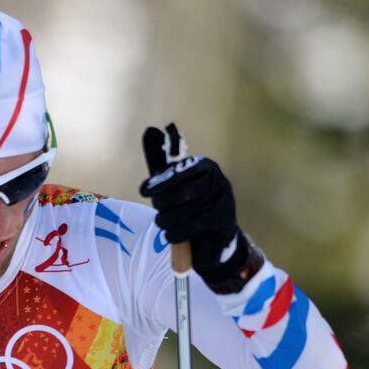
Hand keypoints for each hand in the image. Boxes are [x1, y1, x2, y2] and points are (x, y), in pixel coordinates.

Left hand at [139, 123, 261, 293]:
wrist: (214, 237)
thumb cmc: (190, 207)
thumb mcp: (178, 187)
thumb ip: (165, 169)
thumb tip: (150, 131)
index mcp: (206, 167)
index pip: (182, 171)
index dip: (161, 181)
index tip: (144, 191)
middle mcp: (219, 182)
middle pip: (182, 193)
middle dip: (163, 204)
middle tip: (156, 210)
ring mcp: (224, 203)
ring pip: (185, 212)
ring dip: (166, 220)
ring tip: (161, 223)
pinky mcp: (224, 223)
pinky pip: (193, 227)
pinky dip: (175, 233)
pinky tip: (169, 234)